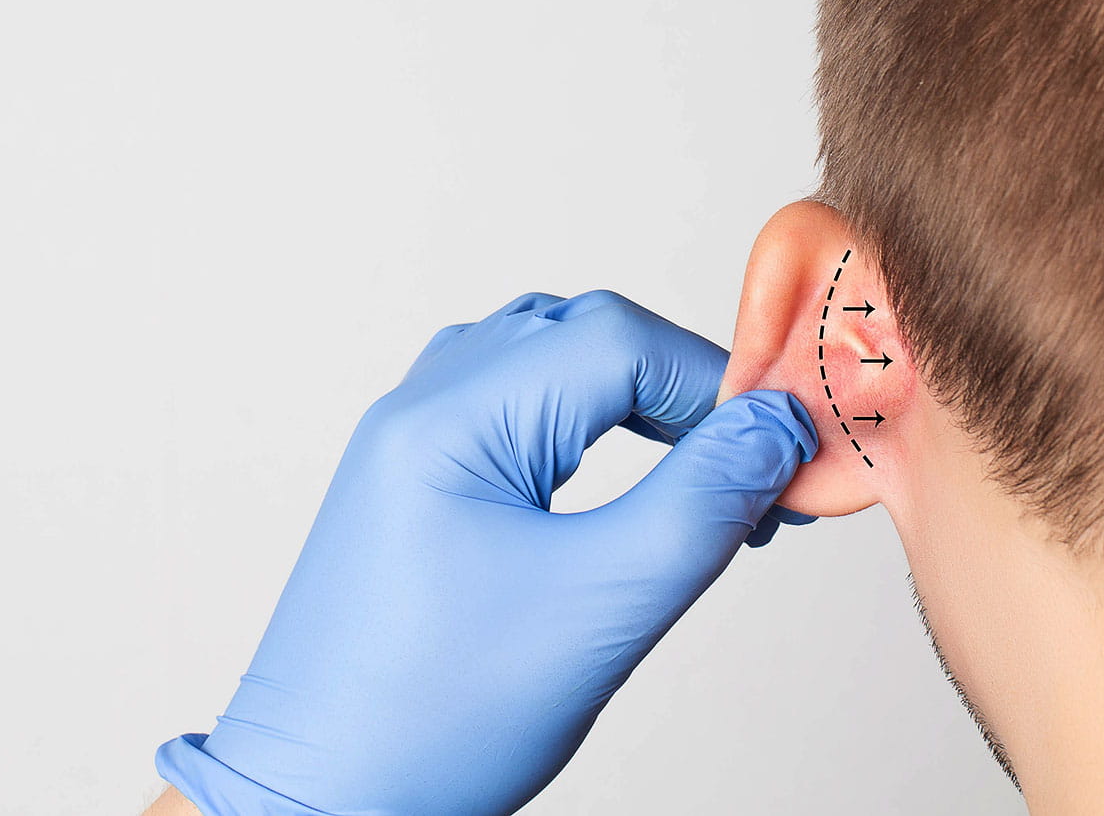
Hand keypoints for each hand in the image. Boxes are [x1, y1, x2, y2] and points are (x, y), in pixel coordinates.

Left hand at [155, 290, 816, 814]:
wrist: (320, 796)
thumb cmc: (434, 721)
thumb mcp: (598, 611)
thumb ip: (701, 506)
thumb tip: (777, 431)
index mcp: (449, 421)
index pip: (615, 340)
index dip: (716, 383)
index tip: (783, 452)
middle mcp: (418, 409)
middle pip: (580, 335)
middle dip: (682, 388)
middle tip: (752, 466)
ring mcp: (408, 442)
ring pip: (545, 361)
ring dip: (634, 398)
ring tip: (699, 469)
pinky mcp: (412, 483)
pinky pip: (510, 406)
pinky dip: (584, 423)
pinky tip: (621, 475)